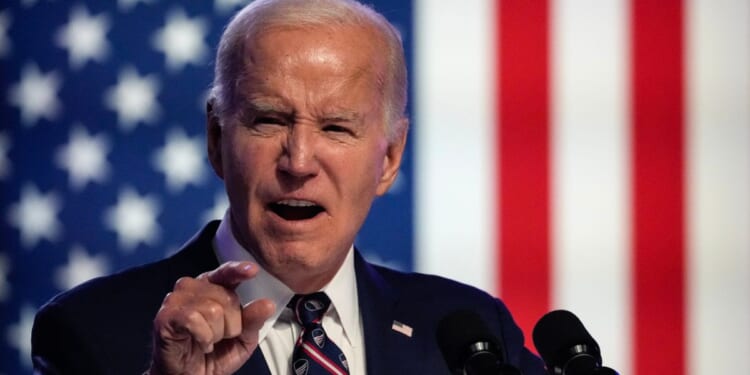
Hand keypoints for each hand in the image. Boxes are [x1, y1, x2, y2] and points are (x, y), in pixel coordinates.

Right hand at [148, 261, 275, 374]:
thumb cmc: (213, 355)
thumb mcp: (242, 339)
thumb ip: (253, 320)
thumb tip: (267, 305)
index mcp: (212, 287)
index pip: (226, 273)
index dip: (238, 270)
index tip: (252, 271)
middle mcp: (192, 288)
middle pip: (226, 296)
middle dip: (231, 324)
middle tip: (219, 337)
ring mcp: (175, 300)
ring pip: (212, 309)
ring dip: (215, 334)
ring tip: (208, 341)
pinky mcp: (165, 317)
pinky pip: (194, 320)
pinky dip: (203, 337)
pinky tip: (200, 344)